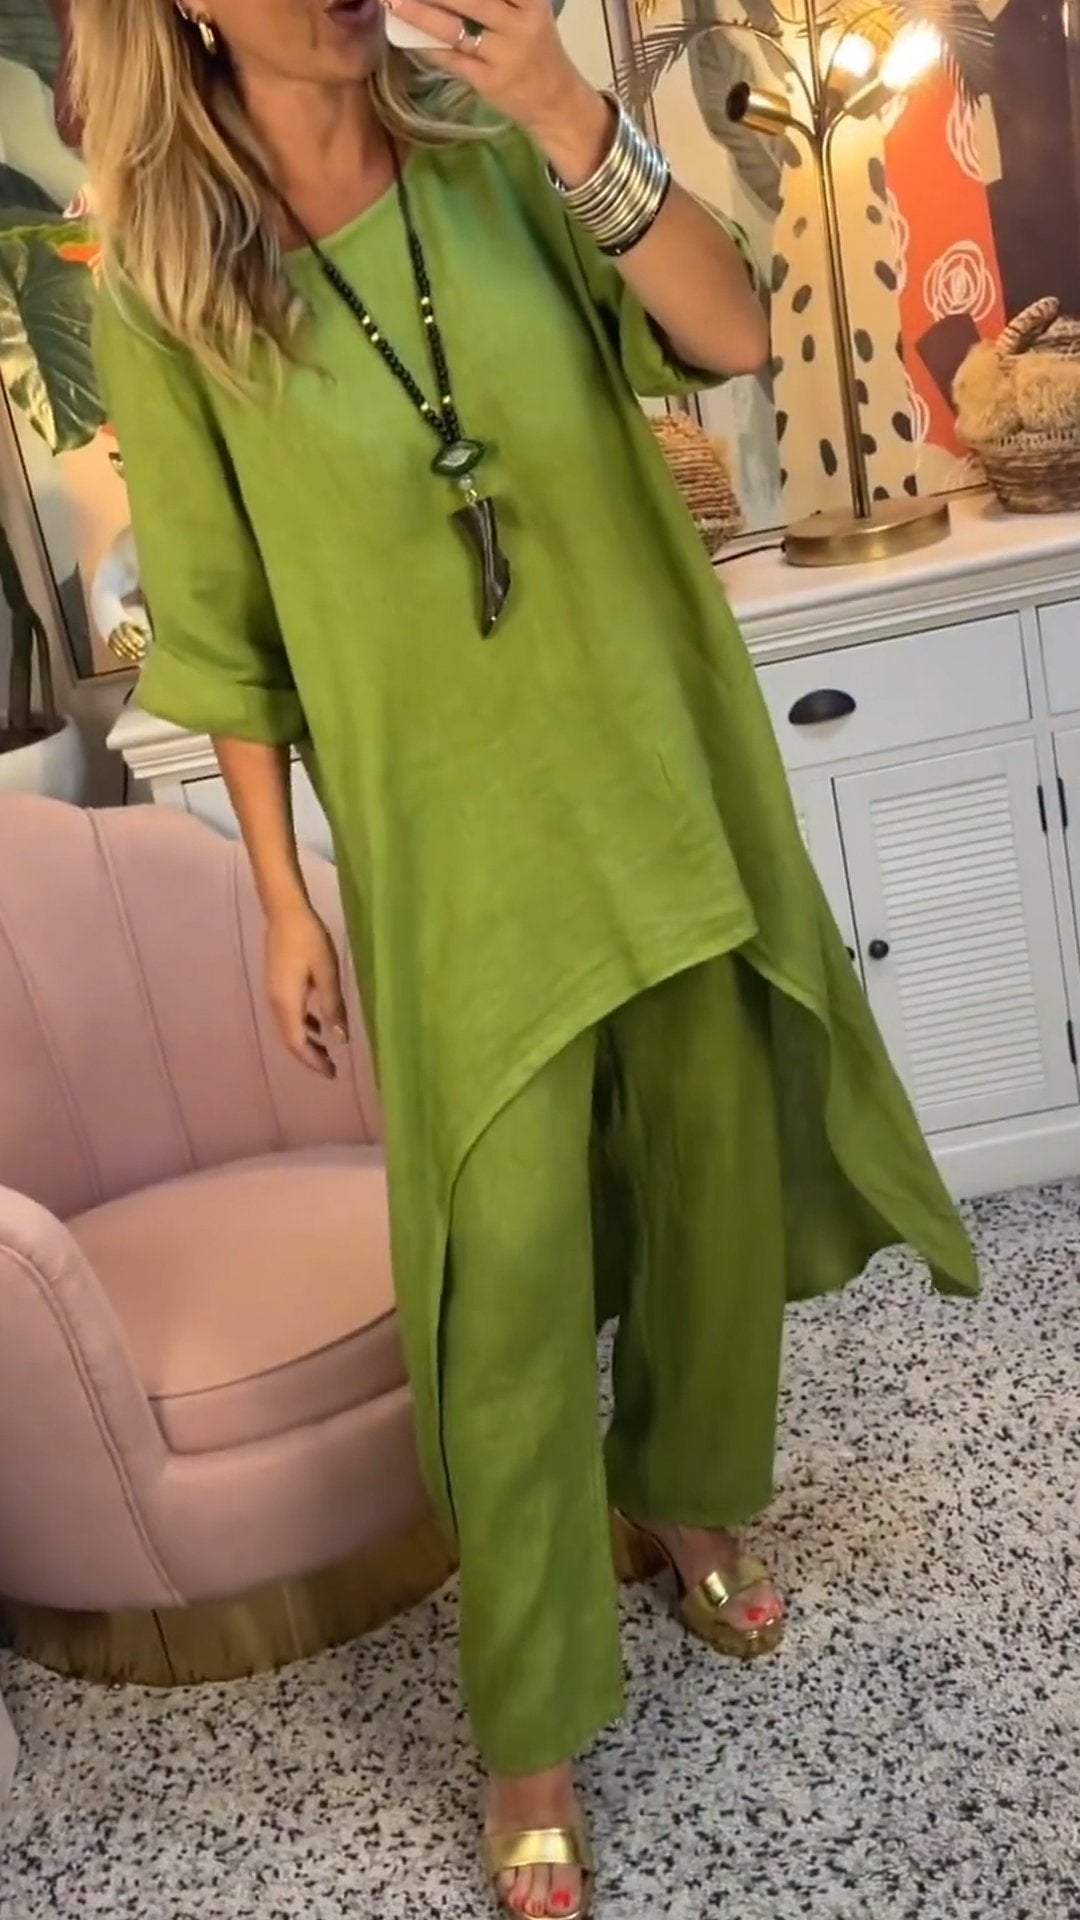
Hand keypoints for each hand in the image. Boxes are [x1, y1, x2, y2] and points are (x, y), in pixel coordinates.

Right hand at [265, 904, 348, 1078]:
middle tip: (332, 1069)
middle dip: (310, 1057)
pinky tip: (318, 1025)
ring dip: (307, 1043)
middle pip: (290, 1040)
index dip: (314, 1061)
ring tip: (327, 1053)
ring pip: (289, 1028)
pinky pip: (289, 1015)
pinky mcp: (277, 985)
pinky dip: (303, 1025)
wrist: (284, 912)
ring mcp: (274, 994)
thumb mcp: (327, 972)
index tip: (332, 1073)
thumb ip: (333, 1006)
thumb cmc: (309, 939)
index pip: (298, 1043)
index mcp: (287, 1003)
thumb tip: (340, 1039)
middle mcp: (276, 1003)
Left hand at [383, 0, 610, 175]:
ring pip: (455, 29)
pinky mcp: (490, 83)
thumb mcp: (529, 12)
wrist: (557, 102)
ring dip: (421, 13)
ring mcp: (505, 56)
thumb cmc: (535, 48)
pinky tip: (407, 36)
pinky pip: (452, 60)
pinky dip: (428, 47)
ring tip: (394, 2)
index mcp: (531, 1)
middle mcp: (520, 24)